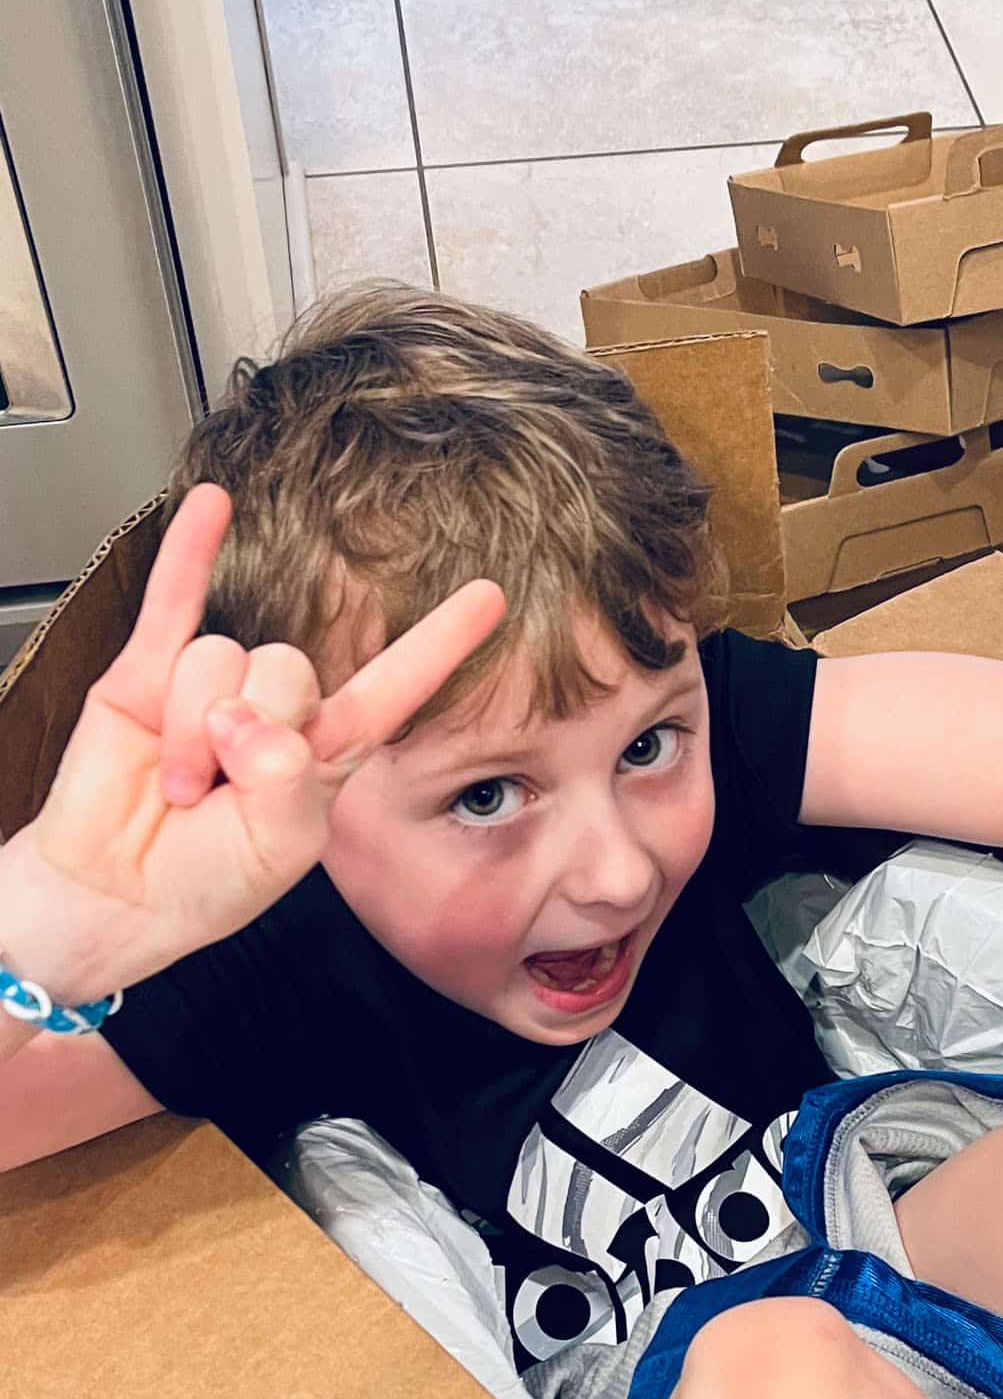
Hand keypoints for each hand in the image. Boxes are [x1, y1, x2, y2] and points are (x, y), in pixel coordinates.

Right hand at [0, 484, 503, 1003]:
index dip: (440, 644)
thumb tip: (242, 717)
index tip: (490, 598)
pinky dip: (191, 551)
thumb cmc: (203, 883)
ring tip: (178, 781)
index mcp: (324, 754)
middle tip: (220, 788)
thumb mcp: (276, 849)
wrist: (116, 893)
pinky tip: (213, 505)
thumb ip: (285, 781)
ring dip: (190, 729)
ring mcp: (213, 686)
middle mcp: (275, 712)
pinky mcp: (146, 672)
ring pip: (218, 658)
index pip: (393, 687)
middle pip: (287, 665)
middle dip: (249, 730)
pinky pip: (175, 599)